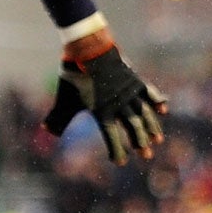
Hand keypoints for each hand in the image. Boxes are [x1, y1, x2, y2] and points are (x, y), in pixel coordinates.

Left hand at [42, 34, 168, 165]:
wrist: (88, 49)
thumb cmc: (75, 75)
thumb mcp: (64, 98)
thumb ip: (58, 117)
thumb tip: (47, 131)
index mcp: (102, 111)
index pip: (111, 136)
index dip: (116, 150)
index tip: (120, 163)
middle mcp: (119, 104)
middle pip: (133, 127)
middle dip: (140, 142)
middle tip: (147, 156)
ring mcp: (128, 91)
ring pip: (144, 113)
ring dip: (151, 127)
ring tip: (158, 140)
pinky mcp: (134, 79)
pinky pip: (149, 92)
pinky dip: (157, 100)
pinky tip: (163, 109)